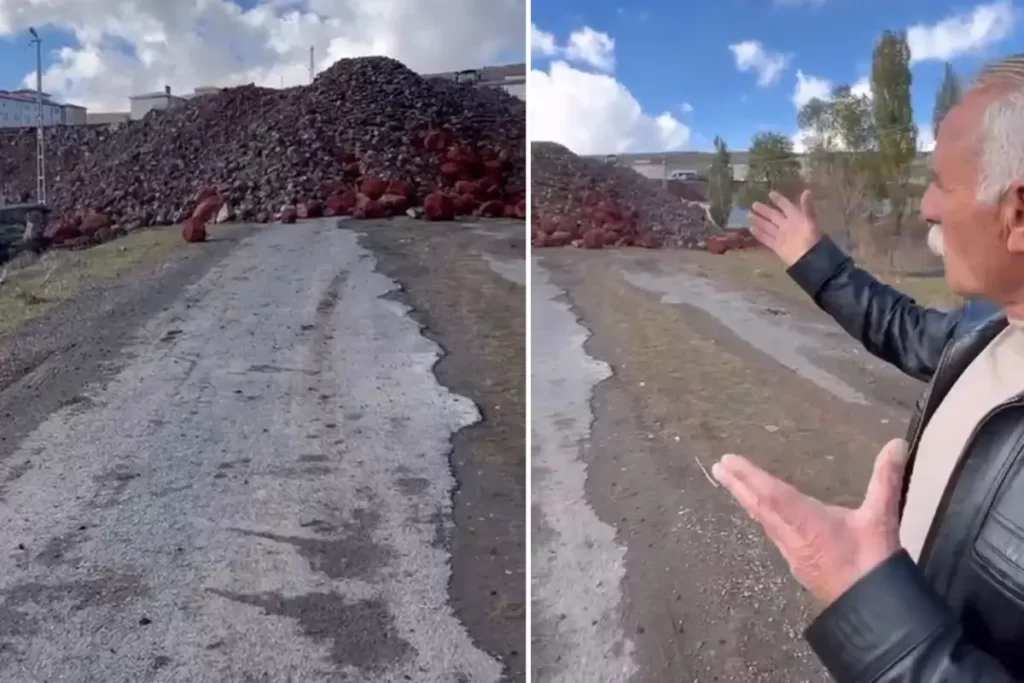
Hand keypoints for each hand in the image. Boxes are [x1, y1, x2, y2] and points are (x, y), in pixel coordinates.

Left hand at [712, 439, 907, 606]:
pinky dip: (762, 517)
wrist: (871, 613)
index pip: (770, 493)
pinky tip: (763, 516)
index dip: (749, 475)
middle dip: (738, 485)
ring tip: (733, 484)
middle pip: (758, 506)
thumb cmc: (873, 563)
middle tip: (718, 467)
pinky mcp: (799, 564)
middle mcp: (791, 536)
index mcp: (805, 522)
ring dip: (747, 500)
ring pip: (763, 521)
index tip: (728, 461)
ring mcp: (792, 553)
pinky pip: (773, 534)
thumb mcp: (881, 517)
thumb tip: (896, 444)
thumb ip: (886, 479)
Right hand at [749, 190, 821, 266]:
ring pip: (768, 226)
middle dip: (764, 210)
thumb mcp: (810, 220)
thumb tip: (807, 191)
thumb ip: (807, 206)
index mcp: (795, 217)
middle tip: (754, 204)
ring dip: (759, 221)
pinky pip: (766, 239)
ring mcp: (781, 236)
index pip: (786, 206)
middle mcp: (787, 225)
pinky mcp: (777, 246)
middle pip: (773, 216)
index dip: (779, 200)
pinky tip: (751, 229)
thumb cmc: (811, 238)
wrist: (809, 258)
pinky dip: (759, 234)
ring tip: (748, 215)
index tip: (770, 193)